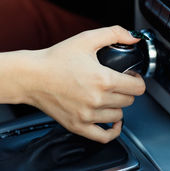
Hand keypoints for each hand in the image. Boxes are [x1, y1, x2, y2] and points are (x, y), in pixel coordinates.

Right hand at [25, 26, 145, 142]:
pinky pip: (104, 137)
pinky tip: (113, 122)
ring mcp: (87, 115)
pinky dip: (113, 131)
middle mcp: (97, 100)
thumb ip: (114, 33)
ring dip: (117, 106)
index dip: (136, 79)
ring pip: (118, 116)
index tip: (130, 76)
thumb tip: (133, 37)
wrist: (31, 76)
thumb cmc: (55, 59)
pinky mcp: (78, 126)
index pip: (137, 87)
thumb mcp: (86, 39)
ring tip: (108, 96)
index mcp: (103, 79)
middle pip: (129, 101)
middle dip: (126, 90)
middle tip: (116, 82)